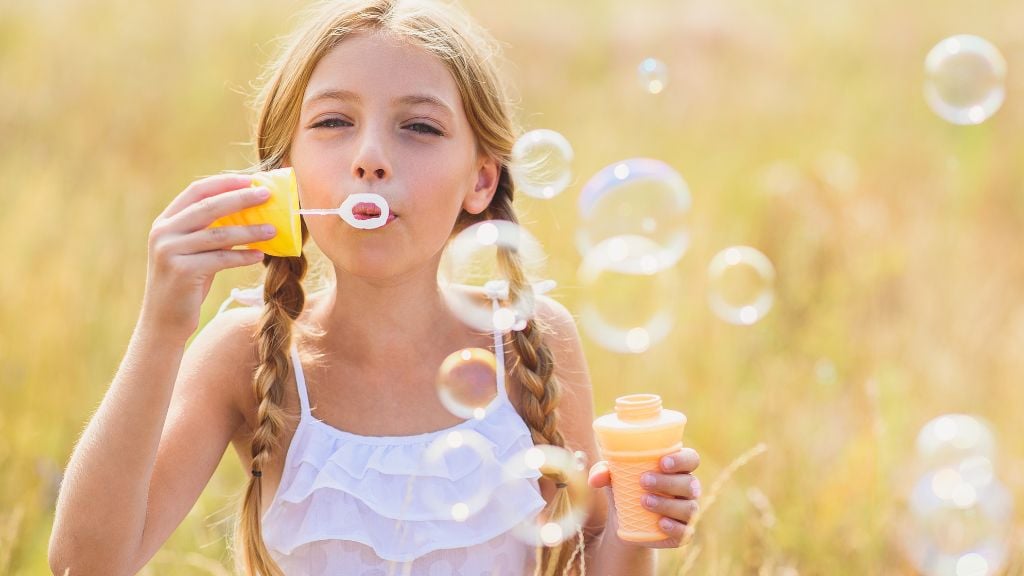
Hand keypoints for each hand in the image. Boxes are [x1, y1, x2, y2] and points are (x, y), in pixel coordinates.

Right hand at [140, 174, 276, 339]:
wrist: (164, 321)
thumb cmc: (187, 284)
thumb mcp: (194, 252)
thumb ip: (211, 231)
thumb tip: (251, 212)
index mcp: (165, 222)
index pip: (196, 191)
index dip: (224, 183)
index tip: (250, 179)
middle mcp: (163, 232)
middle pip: (209, 206)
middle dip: (241, 198)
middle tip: (267, 195)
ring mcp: (169, 251)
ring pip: (218, 234)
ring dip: (249, 230)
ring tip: (273, 229)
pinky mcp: (182, 271)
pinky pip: (221, 259)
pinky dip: (243, 255)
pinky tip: (260, 254)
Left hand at [588, 447, 700, 547]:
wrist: (623, 521)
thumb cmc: (624, 488)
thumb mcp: (613, 478)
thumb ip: (604, 472)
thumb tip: (594, 479)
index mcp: (677, 469)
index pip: (691, 459)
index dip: (682, 460)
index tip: (662, 462)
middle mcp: (687, 489)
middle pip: (689, 483)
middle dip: (668, 482)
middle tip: (643, 481)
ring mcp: (687, 511)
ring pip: (688, 508)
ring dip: (667, 504)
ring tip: (644, 501)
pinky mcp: (682, 533)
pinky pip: (686, 531)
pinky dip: (675, 528)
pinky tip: (660, 523)